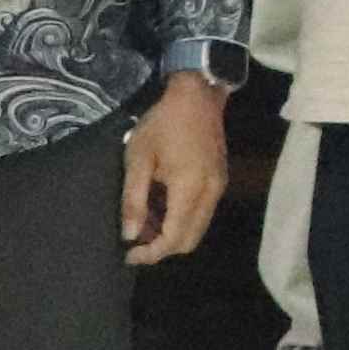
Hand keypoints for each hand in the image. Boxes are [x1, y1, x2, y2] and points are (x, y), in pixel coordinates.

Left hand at [120, 79, 229, 263]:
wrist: (197, 95)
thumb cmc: (162, 123)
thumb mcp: (138, 159)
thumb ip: (133, 200)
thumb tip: (129, 235)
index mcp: (190, 189)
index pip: (173, 238)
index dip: (151, 253)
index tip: (128, 254)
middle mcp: (210, 194)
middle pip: (189, 241)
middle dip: (162, 247)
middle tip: (135, 238)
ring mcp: (218, 187)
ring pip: (197, 229)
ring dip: (171, 233)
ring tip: (144, 219)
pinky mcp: (220, 180)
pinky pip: (202, 213)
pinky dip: (182, 219)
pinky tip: (161, 204)